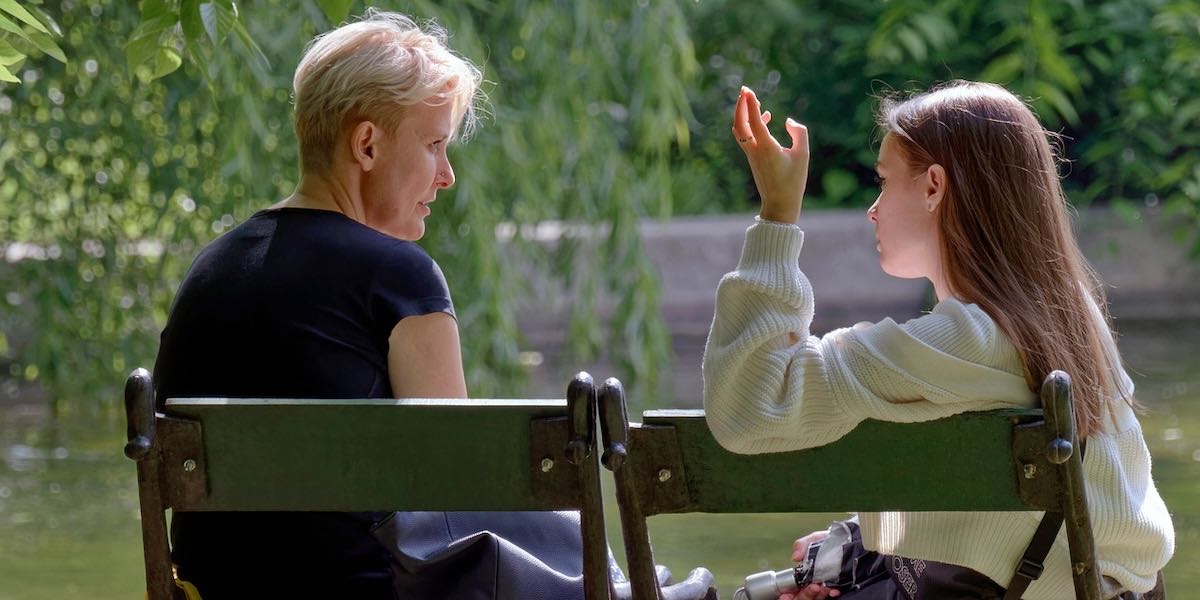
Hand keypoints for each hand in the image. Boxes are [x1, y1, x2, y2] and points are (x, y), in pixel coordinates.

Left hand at [731, 86, 808, 224]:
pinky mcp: (753, 158)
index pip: (754, 122)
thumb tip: (787, 121)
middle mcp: (755, 150)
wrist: (779, 203)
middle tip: (744, 89)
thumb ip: (799, 133)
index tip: (748, 90)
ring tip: (750, 98)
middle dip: (741, 105)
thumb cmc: (793, 181)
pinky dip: (749, 123)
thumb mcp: (803, 155)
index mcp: (767, 148)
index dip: (750, 104)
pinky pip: (746, 136)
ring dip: (742, 113)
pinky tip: (765, 117)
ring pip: (740, 130)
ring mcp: (751, 154)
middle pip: (740, 123)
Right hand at [778, 531, 839, 599]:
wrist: (847, 541)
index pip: (791, 589)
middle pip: (802, 597)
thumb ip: (802, 545)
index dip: (787, 594)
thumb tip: (795, 556)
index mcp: (802, 575)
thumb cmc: (828, 541)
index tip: (787, 594)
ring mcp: (823, 588)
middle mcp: (811, 583)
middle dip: (805, 594)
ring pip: (816, 598)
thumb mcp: (814, 539)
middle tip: (813, 586)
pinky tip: (834, 591)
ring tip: (824, 587)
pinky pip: (832, 597)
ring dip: (819, 595)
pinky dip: (832, 594)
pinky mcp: (836, 589)